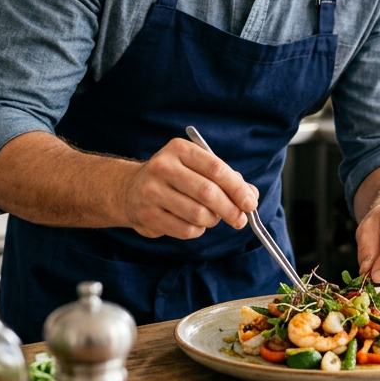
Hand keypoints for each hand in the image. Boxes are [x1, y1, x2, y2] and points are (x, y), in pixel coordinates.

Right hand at [117, 139, 258, 239]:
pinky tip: (194, 223)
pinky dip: (197, 230)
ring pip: (198, 214)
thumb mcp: (196, 168)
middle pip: (208, 193)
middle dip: (230, 209)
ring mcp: (152, 191)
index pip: (216, 169)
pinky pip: (185, 230)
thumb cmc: (174, 179)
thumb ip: (226, 179)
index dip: (237, 188)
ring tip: (211, 217)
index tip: (250, 203)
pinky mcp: (148, 215)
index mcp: (179, 149)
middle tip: (240, 220)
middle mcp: (163, 167)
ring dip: (212, 220)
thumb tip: (250, 196)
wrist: (129, 191)